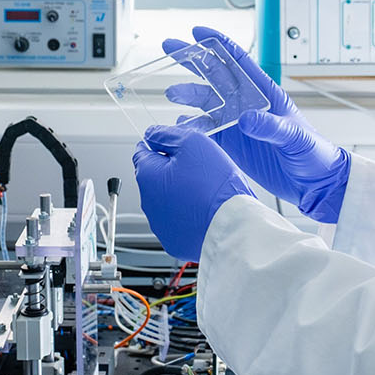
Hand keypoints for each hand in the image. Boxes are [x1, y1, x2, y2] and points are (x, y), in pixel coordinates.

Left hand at [131, 124, 255, 261]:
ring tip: (206, 191)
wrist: (232, 227)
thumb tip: (152, 134)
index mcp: (147, 176)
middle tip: (199, 169)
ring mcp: (160, 224)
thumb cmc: (214, 186)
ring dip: (181, 192)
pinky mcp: (174, 241)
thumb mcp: (192, 142)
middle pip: (156, 177)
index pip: (143, 152)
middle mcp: (148, 202)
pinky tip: (205, 209)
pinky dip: (188, 213)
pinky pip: (178, 220)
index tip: (178, 147)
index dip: (162, 145)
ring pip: (167, 199)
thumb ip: (167, 134)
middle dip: (173, 170)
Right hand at [162, 26, 350, 222]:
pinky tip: (180, 125)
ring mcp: (238, 123)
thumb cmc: (315, 154)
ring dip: (189, 95)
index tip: (198, 31)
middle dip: (192, 60)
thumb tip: (246, 119)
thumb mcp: (296, 138)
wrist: (316, 183)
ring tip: (173, 94)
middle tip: (170, 47)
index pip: (238, 61)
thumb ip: (271, 127)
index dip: (218, 44)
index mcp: (265, 94)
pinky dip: (191, 127)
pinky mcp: (232, 143)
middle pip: (215, 75)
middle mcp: (248, 104)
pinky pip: (206, 130)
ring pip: (206, 102)